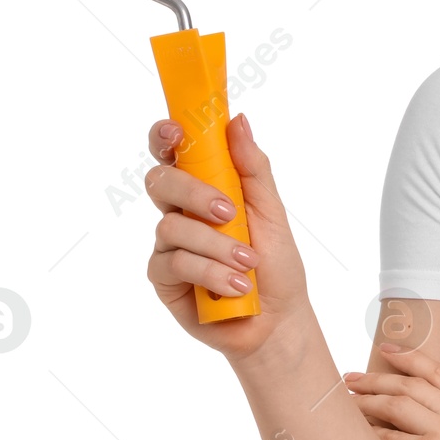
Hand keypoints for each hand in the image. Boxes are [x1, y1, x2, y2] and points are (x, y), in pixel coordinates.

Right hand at [144, 113, 313, 364]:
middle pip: (161, 182)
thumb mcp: (271, 211)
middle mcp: (180, 213)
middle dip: (194, 193)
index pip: (174, 152)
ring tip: (247, 263)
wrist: (277, 319)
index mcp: (204, 188)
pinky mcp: (163, 279)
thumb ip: (252, 167)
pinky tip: (235, 286)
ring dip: (216, 245)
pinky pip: (174, 264)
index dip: (166, 136)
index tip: (177, 131)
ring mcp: (168, 246)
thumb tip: (237, 120)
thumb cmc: (276, 264)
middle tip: (229, 211)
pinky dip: (210, 273)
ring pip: (171, 228)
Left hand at [346, 343, 439, 439]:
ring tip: (345, 402)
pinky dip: (369, 433)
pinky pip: (387, 437)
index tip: (389, 351)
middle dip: (377, 378)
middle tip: (351, 379)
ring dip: (366, 401)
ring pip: (394, 404)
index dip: (412, 358)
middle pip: (410, 384)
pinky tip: (357, 436)